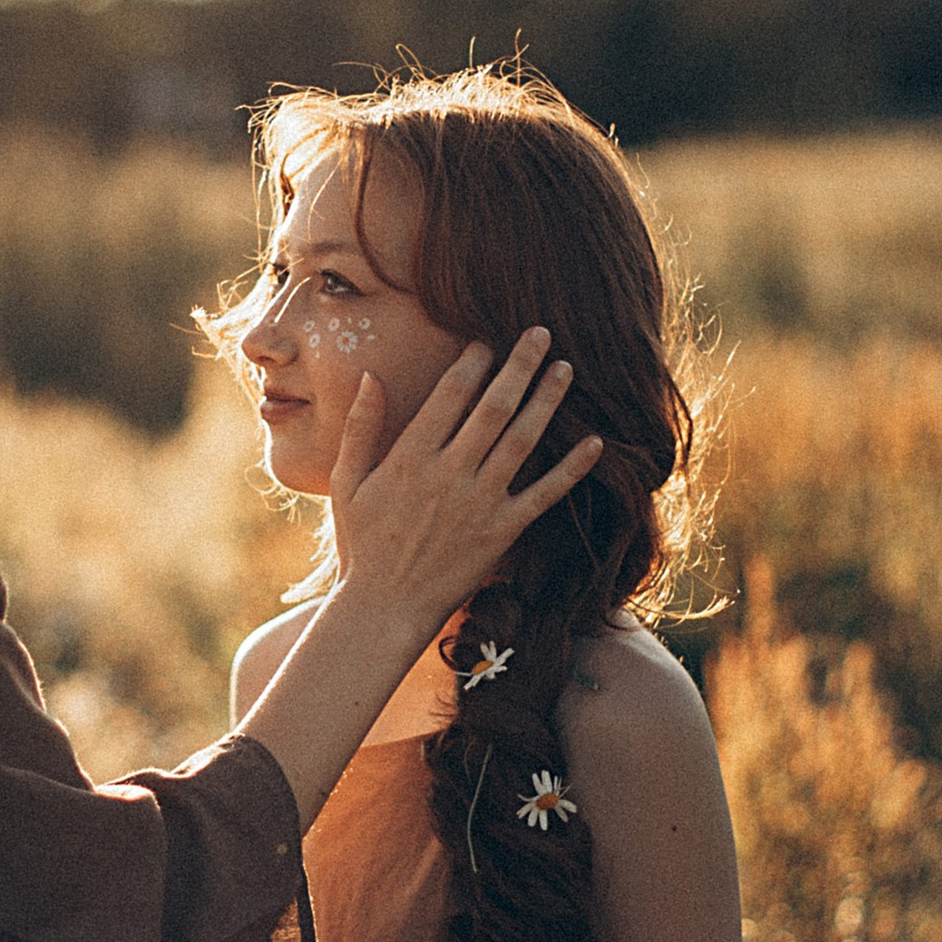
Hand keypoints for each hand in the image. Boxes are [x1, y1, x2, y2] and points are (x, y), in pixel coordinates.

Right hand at [326, 330, 603, 643]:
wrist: (384, 609)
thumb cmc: (362, 545)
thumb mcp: (347, 482)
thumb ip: (361, 429)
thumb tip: (371, 377)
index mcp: (410, 457)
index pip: (450, 395)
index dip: (473, 362)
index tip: (487, 341)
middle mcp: (449, 474)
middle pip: (493, 407)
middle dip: (519, 366)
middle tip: (541, 333)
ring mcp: (479, 503)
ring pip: (521, 440)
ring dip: (546, 401)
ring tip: (566, 369)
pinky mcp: (502, 533)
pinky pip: (543, 495)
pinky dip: (571, 469)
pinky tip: (594, 443)